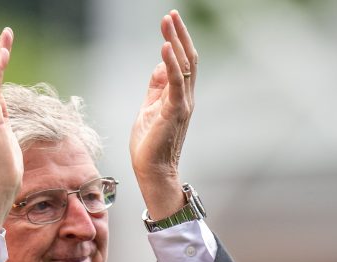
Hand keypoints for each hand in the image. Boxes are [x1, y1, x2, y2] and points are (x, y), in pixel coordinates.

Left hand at [129, 10, 197, 217]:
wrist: (153, 171)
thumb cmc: (149, 145)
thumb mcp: (149, 109)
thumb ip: (156, 88)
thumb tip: (159, 66)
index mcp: (178, 96)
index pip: (182, 62)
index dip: (176, 41)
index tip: (168, 22)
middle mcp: (185, 97)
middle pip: (188, 58)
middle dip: (179, 34)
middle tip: (171, 14)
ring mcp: (182, 104)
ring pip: (185, 65)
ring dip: (176, 41)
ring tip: (168, 21)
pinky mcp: (174, 111)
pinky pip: (175, 82)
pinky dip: (172, 63)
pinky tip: (165, 47)